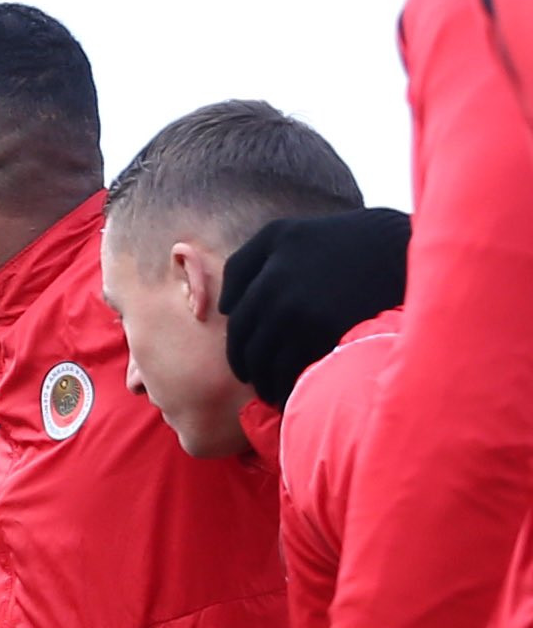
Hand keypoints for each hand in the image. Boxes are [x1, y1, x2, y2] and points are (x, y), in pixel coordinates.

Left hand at [219, 209, 410, 410]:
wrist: (404, 254)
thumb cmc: (347, 245)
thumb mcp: (293, 233)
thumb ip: (250, 260)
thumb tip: (223, 308)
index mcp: (273, 251)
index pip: (236, 310)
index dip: (236, 338)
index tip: (243, 353)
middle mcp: (279, 278)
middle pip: (245, 340)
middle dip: (246, 365)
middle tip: (253, 379)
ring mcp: (299, 307)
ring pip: (264, 360)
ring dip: (264, 382)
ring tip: (272, 391)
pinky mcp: (322, 332)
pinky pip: (290, 371)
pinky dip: (286, 387)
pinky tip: (292, 394)